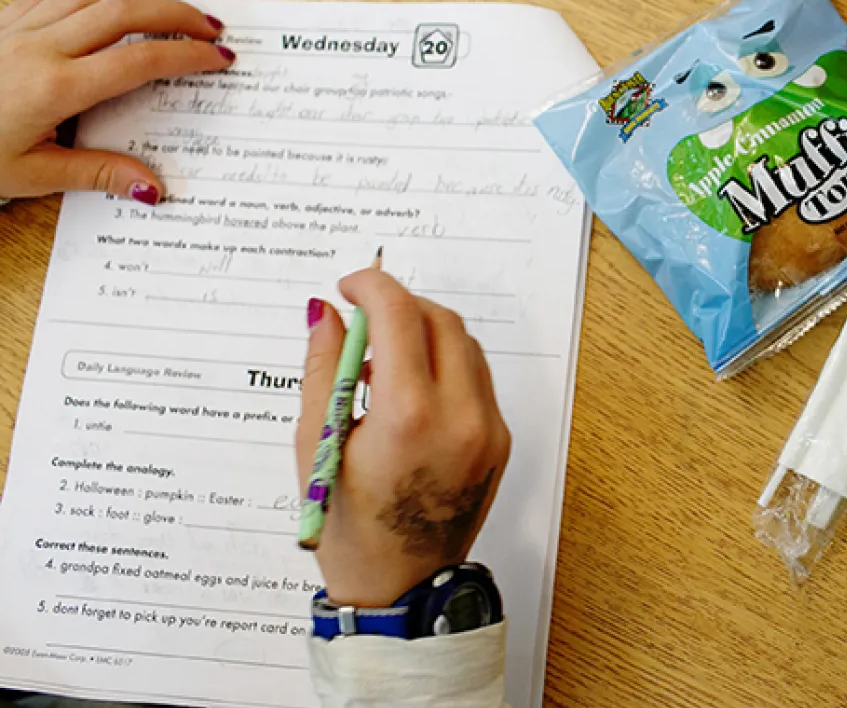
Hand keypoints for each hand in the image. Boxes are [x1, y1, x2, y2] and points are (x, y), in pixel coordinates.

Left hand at [0, 0, 232, 202]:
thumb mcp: (33, 176)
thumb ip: (99, 174)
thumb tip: (152, 187)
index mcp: (54, 87)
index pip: (139, 61)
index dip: (186, 56)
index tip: (218, 59)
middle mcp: (38, 48)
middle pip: (123, 12)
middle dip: (175, 14)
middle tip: (210, 28)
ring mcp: (16, 29)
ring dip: (137, 0)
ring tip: (169, 14)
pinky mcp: (0, 24)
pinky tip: (105, 6)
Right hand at [297, 269, 510, 607]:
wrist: (400, 587)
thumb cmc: (350, 526)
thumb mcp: (317, 443)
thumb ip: (323, 367)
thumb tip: (327, 312)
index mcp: (410, 417)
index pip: (400, 316)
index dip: (372, 287)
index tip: (350, 286)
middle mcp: (461, 418)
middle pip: (441, 321)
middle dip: (401, 306)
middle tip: (363, 318)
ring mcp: (488, 430)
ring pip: (466, 346)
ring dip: (425, 334)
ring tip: (380, 360)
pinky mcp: (501, 442)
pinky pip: (477, 381)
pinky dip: (444, 367)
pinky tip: (408, 391)